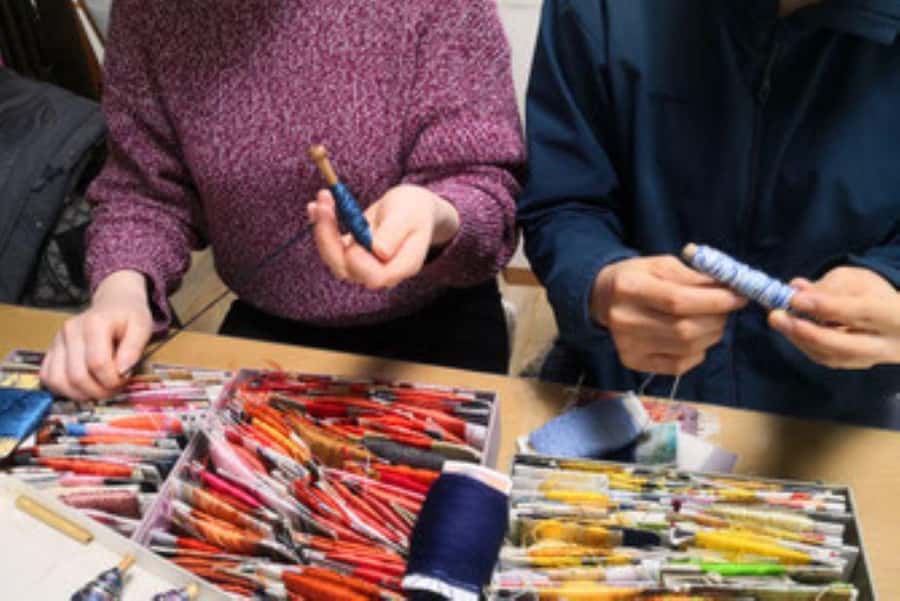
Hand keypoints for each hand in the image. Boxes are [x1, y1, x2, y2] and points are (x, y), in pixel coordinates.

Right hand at [40, 270, 152, 400]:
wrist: (114, 304)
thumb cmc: (129, 317)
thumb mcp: (142, 327)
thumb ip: (134, 349)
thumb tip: (122, 372)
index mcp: (94, 323)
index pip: (97, 364)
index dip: (113, 380)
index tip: (125, 379)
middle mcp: (70, 330)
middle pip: (77, 376)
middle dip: (99, 390)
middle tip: (114, 388)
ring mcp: (57, 340)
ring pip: (58, 380)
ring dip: (81, 394)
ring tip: (100, 389)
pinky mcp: (51, 349)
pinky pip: (48, 377)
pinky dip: (65, 389)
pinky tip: (83, 386)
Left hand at [308, 184, 459, 289]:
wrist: (409, 208)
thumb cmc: (414, 210)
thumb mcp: (408, 216)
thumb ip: (395, 233)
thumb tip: (379, 251)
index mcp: (401, 266)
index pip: (376, 276)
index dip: (360, 264)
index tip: (351, 244)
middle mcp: (379, 271)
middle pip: (347, 268)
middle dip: (329, 238)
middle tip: (324, 206)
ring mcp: (362, 264)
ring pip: (334, 257)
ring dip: (322, 229)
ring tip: (322, 200)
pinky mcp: (349, 252)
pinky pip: (329, 245)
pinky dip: (320, 226)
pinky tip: (314, 206)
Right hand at [592, 256, 746, 374]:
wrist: (604, 298)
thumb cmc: (638, 277)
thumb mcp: (662, 265)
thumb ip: (694, 277)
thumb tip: (730, 290)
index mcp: (629, 288)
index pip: (678, 300)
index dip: (714, 301)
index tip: (738, 296)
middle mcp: (625, 320)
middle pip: (684, 328)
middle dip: (717, 318)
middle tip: (727, 307)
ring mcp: (628, 345)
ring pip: (687, 348)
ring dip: (711, 334)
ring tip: (711, 319)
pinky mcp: (633, 362)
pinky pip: (679, 364)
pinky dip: (697, 351)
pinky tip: (694, 336)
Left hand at [769, 266, 899, 368]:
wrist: (895, 319)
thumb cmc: (873, 293)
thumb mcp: (857, 279)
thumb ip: (829, 284)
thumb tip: (796, 289)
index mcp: (896, 314)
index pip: (861, 312)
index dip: (826, 307)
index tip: (795, 299)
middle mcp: (888, 345)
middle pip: (845, 345)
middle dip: (806, 332)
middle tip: (776, 316)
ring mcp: (872, 359)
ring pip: (831, 356)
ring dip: (799, 338)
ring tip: (778, 319)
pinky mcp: (856, 364)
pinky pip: (826, 358)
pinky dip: (804, 343)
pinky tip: (789, 328)